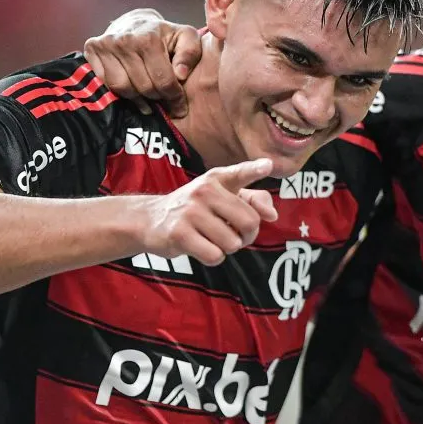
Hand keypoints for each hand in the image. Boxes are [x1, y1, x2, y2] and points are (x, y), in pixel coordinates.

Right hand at [84, 9, 202, 116]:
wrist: (136, 22)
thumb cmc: (165, 34)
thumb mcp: (186, 37)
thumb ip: (190, 54)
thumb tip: (181, 74)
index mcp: (149, 38)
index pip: (163, 80)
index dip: (174, 97)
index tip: (180, 105)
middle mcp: (124, 41)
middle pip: (143, 87)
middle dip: (158, 98)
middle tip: (164, 101)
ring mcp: (105, 45)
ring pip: (122, 88)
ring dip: (138, 99)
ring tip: (149, 100)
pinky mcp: (91, 50)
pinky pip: (105, 83)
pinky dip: (119, 92)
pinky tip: (132, 91)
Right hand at [143, 158, 277, 265]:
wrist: (150, 220)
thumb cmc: (195, 209)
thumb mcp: (221, 196)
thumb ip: (252, 200)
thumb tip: (272, 215)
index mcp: (217, 179)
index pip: (239, 173)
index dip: (255, 169)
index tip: (268, 165)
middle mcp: (205, 191)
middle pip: (250, 222)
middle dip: (247, 236)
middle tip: (233, 234)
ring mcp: (191, 211)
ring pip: (233, 243)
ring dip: (227, 248)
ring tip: (212, 239)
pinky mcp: (180, 234)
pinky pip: (215, 255)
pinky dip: (213, 257)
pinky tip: (201, 247)